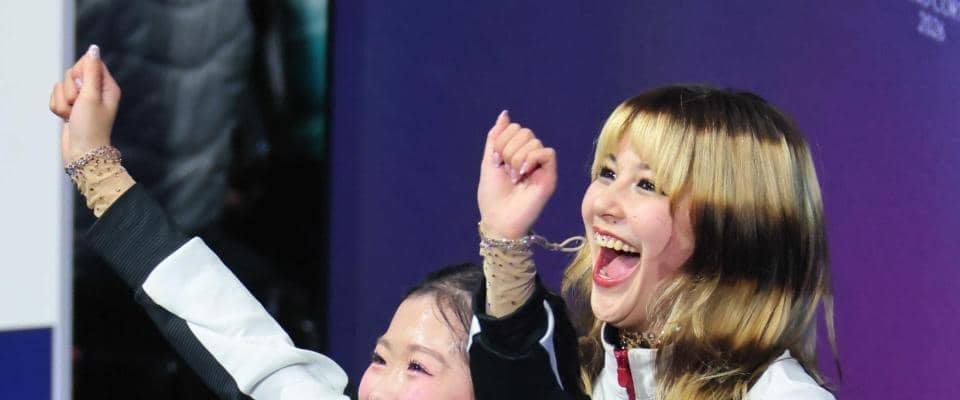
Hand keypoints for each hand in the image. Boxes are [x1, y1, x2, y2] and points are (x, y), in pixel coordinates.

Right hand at [49, 45, 120, 165]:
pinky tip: (67, 119)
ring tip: (73, 115)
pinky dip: (58, 108)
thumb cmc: (91, 126)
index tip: (83, 88)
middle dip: (70, 90)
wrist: (81, 152)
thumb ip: (90, 71)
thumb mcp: (91, 96)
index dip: (81, 72)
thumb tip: (93, 49)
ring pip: (61, 86)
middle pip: (73, 73)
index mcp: (107, 86)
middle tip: (78, 105)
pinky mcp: (70, 107)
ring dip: (63, 102)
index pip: (90, 62)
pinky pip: (55, 97)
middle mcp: (95, 91)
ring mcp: (82, 99)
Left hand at [478, 111, 557, 238]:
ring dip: (517, 158)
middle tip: (507, 170)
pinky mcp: (549, 175)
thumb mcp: (489, 162)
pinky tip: (524, 173)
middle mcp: (530, 156)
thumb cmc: (492, 196)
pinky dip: (532, 159)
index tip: (496, 161)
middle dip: (509, 149)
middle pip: (525, 131)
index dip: (502, 140)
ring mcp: (541, 166)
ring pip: (534, 141)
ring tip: (515, 177)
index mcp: (516, 152)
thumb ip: (495, 138)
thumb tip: (504, 114)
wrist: (499, 219)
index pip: (514, 128)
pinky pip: (547, 153)